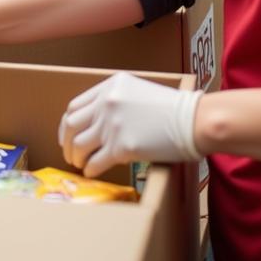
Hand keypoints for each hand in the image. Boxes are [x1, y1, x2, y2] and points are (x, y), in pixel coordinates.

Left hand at [58, 71, 202, 177]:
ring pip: (80, 145)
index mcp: (110, 86)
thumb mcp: (139, 90)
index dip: (67, 124)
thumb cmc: (174, 107)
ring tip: (79, 165)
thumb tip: (101, 120)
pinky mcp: (122, 147)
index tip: (67, 134)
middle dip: (66, 142)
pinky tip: (91, 173)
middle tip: (69, 153)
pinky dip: (90, 170)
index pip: (75, 106)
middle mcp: (107, 103)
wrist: (193, 119)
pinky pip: (96, 162)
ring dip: (77, 158)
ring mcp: (113, 125)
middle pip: (72, 125)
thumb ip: (117, 100)